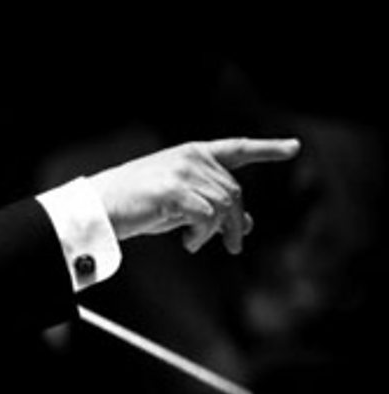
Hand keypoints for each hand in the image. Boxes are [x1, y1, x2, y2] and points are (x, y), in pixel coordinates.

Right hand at [87, 137, 300, 253]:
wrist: (100, 207)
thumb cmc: (136, 205)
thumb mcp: (180, 203)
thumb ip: (212, 206)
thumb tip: (248, 224)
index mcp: (192, 153)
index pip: (236, 149)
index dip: (267, 149)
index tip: (293, 148)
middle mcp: (191, 157)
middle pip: (234, 192)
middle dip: (236, 222)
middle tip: (233, 246)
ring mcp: (183, 172)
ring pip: (224, 206)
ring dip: (215, 232)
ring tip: (194, 242)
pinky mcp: (175, 191)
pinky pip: (208, 216)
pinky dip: (202, 235)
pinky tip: (188, 241)